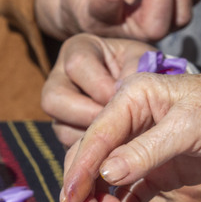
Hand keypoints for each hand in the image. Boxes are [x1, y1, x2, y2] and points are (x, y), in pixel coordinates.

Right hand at [41, 34, 156, 146]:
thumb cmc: (144, 67)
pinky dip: (93, 152)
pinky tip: (115, 150)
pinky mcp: (66, 132)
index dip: (102, 87)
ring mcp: (60, 108)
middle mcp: (60, 77)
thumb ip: (135, 68)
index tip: (125, 100)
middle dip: (87, 115)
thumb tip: (119, 90)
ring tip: (119, 138)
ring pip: (60, 128)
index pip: (77, 65)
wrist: (147, 88)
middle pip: (53, 99)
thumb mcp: (144, 59)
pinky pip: (70, 147)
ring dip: (90, 137)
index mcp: (78, 49)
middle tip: (117, 124)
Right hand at [58, 42, 200, 201]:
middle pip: (94, 158)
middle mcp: (132, 120)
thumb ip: (145, 152)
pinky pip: (133, 190)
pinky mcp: (160, 167)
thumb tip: (104, 176)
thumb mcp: (188, 128)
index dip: (79, 170)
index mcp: (132, 98)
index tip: (69, 201)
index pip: (95, 136)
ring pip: (109, 178)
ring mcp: (145, 146)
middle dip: (86, 190)